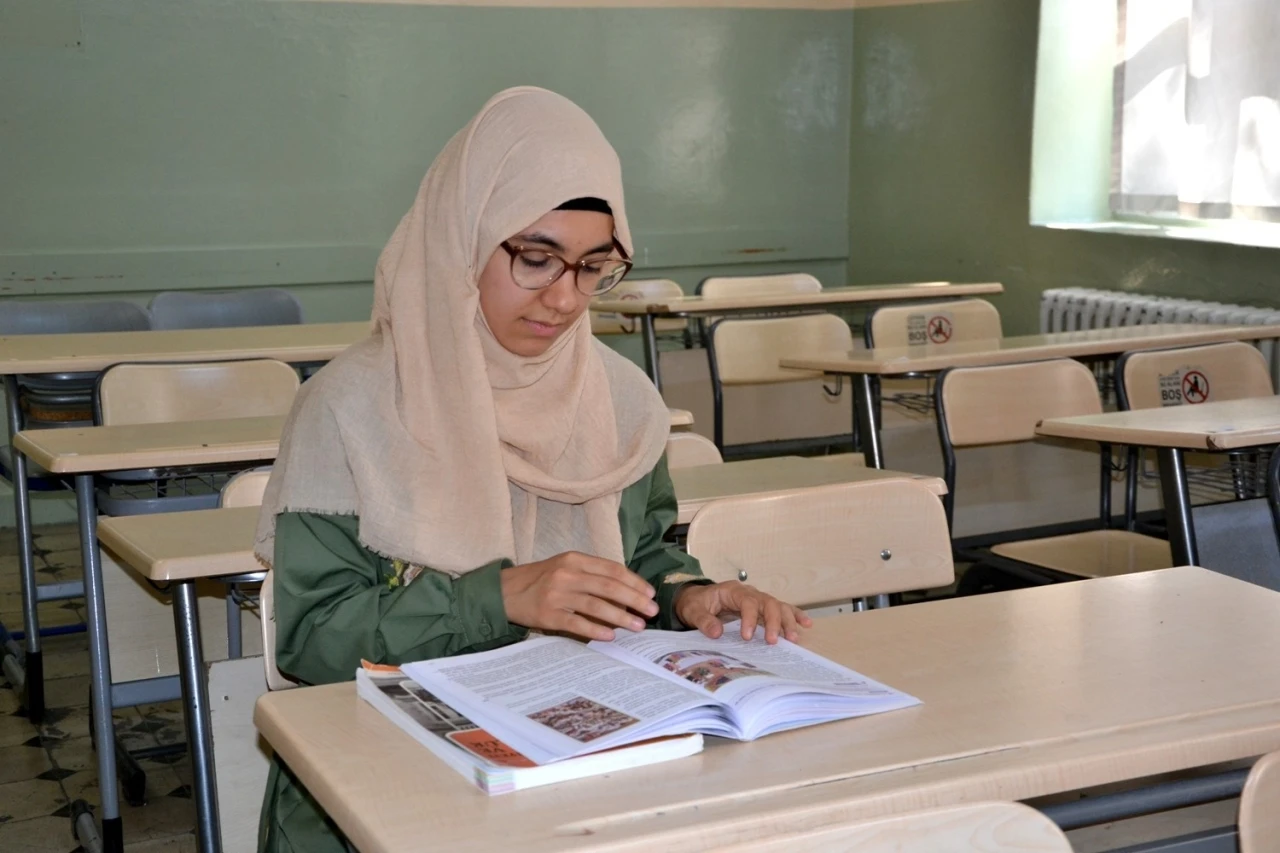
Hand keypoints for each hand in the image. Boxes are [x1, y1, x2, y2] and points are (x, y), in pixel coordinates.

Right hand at [500, 551, 657, 641]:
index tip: (650, 594)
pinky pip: (576, 623)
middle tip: (652, 612)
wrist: (504, 591)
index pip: (612, 569)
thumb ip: (591, 574)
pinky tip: (610, 636)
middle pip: (609, 587)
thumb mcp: (565, 567)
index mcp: (574, 559)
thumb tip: (625, 590)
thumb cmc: (540, 579)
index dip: (634, 582)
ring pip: (597, 606)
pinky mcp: (548, 615)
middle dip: (635, 600)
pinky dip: (595, 630)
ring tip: (638, 627)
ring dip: (621, 617)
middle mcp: (567, 574)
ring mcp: (557, 594)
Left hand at [674, 581, 812, 644]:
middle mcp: (749, 593)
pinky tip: (807, 624)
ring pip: (778, 606)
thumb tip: (717, 633)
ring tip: (794, 638)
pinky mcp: (763, 608)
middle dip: (773, 622)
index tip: (747, 637)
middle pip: (768, 603)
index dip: (749, 618)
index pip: (747, 602)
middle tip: (774, 641)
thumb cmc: (696, 603)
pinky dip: (795, 615)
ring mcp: (758, 599)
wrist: (698, 599)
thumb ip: (704, 620)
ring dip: (787, 621)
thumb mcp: (693, 610)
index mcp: (732, 591)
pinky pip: (782, 609)